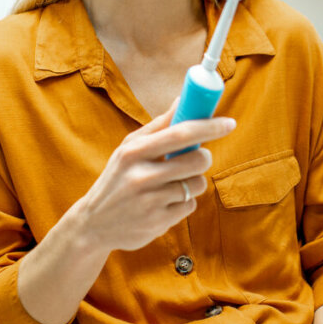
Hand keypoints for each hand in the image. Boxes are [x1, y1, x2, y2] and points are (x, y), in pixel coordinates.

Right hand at [71, 99, 235, 252]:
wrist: (93, 224)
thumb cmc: (118, 178)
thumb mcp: (129, 149)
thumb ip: (159, 125)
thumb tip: (183, 98)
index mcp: (134, 151)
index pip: (181, 133)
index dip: (209, 126)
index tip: (229, 123)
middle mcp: (142, 175)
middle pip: (197, 160)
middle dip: (203, 157)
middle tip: (196, 158)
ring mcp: (150, 201)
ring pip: (197, 184)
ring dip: (192, 182)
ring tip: (172, 184)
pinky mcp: (159, 222)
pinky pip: (190, 205)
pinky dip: (183, 202)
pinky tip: (164, 203)